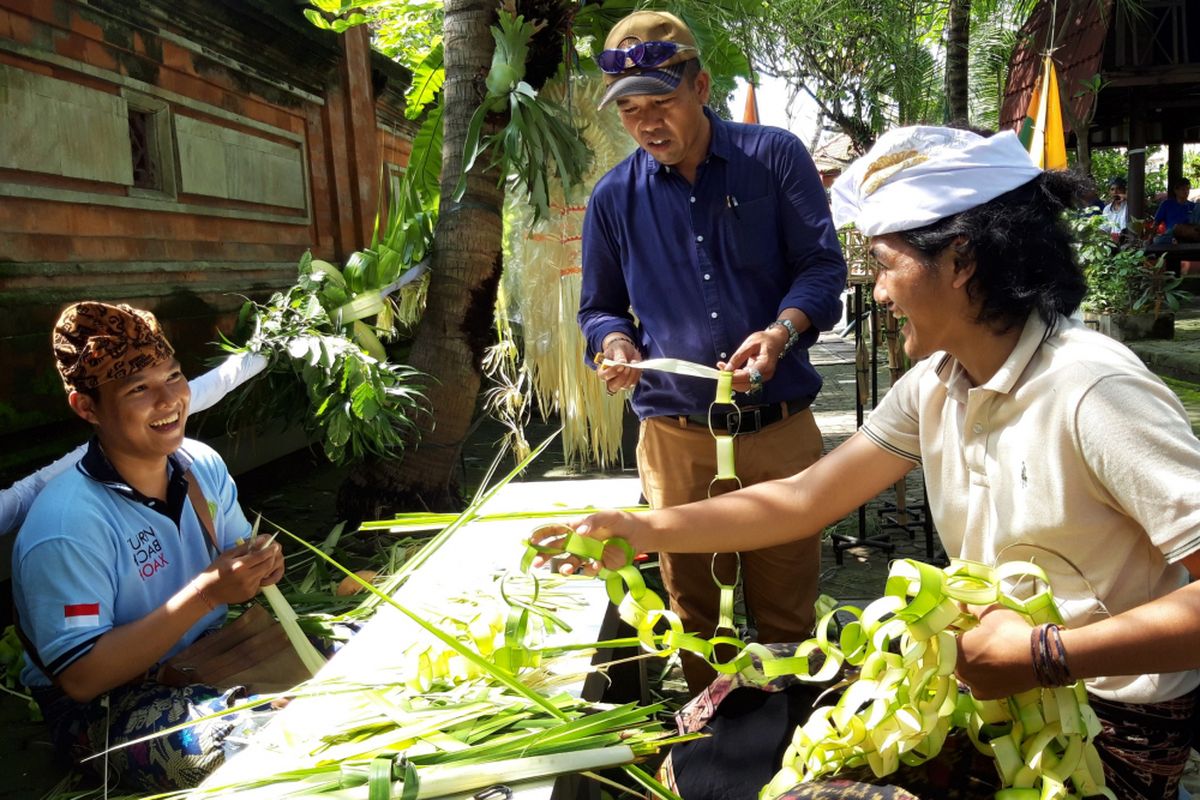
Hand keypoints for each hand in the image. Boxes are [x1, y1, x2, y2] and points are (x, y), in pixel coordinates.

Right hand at [194, 539, 282, 605]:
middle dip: (271, 558)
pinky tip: (248, 575)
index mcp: (239, 566)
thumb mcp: (227, 555)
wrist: (208, 593)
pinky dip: (258, 577)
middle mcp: (246, 578)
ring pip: (265, 574)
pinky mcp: (250, 594)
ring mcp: (249, 587)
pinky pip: (259, 583)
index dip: (270, 550)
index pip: (261, 556)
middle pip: (267, 565)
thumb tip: (261, 540)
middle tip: (271, 552)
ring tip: (257, 563)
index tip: (274, 546)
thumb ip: (245, 547)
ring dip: (265, 567)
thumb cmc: (216, 571)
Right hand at [528, 511, 651, 575]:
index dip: (542, 535)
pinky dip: (590, 568)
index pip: (555, 530)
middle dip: (545, 556)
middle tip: (536, 563)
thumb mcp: (607, 515)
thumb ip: (592, 522)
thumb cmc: (622, 520)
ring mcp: (588, 554)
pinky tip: (597, 564)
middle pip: (557, 550)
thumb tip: (578, 531)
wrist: (640, 534)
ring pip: (570, 563)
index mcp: (577, 527)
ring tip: (566, 570)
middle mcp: (579, 542)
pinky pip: (589, 569)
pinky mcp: (599, 564)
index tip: (531, 541)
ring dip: (566, 567)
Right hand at [597, 335, 641, 394]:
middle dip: (622, 377)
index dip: (611, 372)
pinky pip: (633, 383)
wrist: (626, 351)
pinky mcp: (628, 383)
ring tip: (634, 362)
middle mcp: (609, 380)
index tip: (621, 365)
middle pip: (613, 386)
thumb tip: (622, 362)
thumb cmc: (618, 349)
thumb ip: (619, 355)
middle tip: (628, 366)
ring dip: (631, 375)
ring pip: (624, 386)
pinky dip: (636, 375)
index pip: (603, 375)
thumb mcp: (617, 348)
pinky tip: (637, 366)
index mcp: (602, 370)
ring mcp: (619, 383)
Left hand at [720, 327, 788, 392]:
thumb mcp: (750, 343)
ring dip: (731, 380)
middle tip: (720, 368)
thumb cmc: (764, 339)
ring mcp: (762, 378)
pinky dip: (735, 378)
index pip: (748, 376)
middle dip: (731, 380)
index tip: (722, 373)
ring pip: (744, 385)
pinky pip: (745, 381)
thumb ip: (739, 356)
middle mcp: (765, 374)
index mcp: (765, 364)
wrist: (776, 340)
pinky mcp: (758, 377)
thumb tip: (727, 369)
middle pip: (746, 384)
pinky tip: (728, 369)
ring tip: (722, 367)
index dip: (734, 377)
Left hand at [955, 606, 1038, 699]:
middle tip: (978, 642)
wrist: (1039, 658)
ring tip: (989, 655)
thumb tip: (959, 604)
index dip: (952, 635)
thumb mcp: (991, 612)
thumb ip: (971, 606)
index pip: (946, 642)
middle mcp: (960, 671)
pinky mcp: (987, 695)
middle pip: (954, 658)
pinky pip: (977, 685)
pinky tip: (993, 670)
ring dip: (972, 664)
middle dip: (963, 650)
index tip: (962, 631)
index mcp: (957, 650)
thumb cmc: (1010, 633)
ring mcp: (973, 685)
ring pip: (966, 672)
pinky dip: (982, 678)